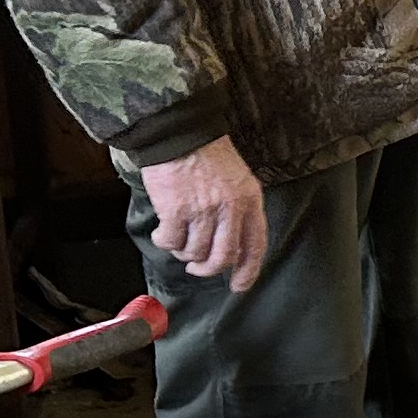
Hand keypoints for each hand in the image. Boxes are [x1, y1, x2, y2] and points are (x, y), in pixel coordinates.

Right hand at [142, 136, 267, 290]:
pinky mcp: (176, 211)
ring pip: (194, 253)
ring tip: (178, 237)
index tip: (238, 285)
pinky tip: (162, 230)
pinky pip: (170, 242)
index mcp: (249, 200)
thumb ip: (239, 209)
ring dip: (183, 252)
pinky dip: (164, 241)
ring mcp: (202, 211)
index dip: (248, 271)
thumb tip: (231, 244)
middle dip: (207, 269)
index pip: (255, 246)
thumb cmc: (207, 153)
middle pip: (221, 258)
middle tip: (196, 267)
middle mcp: (229, 209)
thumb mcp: (238, 178)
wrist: (179, 132)